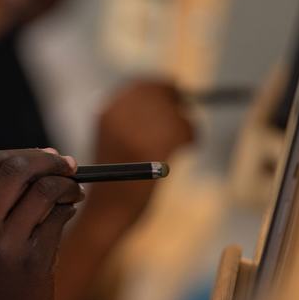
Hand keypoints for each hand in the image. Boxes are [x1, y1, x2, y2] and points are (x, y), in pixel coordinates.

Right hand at [0, 148, 84, 299]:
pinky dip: (70, 209)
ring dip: (68, 186)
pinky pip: (59, 217)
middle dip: (50, 162)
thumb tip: (46, 159)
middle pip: (17, 169)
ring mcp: (5, 245)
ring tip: (74, 194)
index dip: (28, 154)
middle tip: (70, 166)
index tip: (50, 157)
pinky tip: (68, 214)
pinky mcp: (31, 260)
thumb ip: (4, 200)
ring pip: (44, 190)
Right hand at [81, 79, 193, 228]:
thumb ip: (135, 117)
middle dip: (177, 104)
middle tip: (187, 118)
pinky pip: (184, 128)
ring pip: (175, 112)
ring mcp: (134, 130)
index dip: (163, 88)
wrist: (108, 214)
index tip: (178, 94)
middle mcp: (117, 115)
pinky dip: (191, 136)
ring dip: (186, 125)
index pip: (141, 85)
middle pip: (160, 94)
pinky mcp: (153, 147)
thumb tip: (173, 90)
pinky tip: (188, 148)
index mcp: (107, 111)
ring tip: (186, 141)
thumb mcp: (117, 139)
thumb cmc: (116, 181)